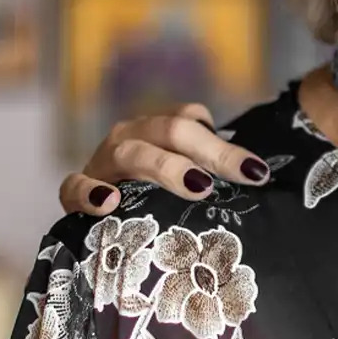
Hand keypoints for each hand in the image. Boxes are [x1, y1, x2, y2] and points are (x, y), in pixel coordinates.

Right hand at [59, 103, 270, 215]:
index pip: (191, 118)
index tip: (258, 174)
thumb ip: (216, 176)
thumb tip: (263, 184)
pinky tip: (109, 203)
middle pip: (172, 131)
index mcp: (159, 130)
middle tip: (243, 177)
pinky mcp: (75, 191)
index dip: (225, 143)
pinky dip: (89, 191)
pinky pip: (74, 186)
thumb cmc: (155, 201)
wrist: (102, 219)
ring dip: (166, 166)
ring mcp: (102, 161)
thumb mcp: (187, 183)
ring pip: (133, 152)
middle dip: (212, 152)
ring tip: (198, 186)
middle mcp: (132, 137)